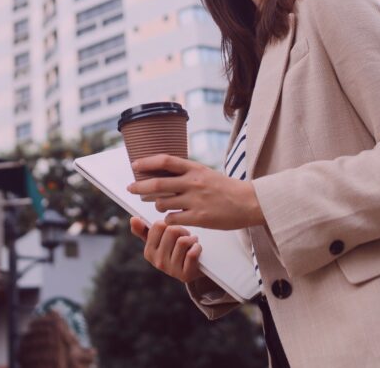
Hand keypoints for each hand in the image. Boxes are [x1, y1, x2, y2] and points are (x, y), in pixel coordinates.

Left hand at [127, 154, 264, 229]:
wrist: (249, 202)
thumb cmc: (226, 188)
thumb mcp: (206, 173)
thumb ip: (187, 173)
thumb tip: (163, 172)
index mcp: (195, 168)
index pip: (165, 161)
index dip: (147, 162)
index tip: (134, 165)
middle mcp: (193, 182)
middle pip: (158, 183)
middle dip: (140, 186)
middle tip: (130, 188)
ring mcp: (196, 200)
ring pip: (163, 203)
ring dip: (156, 204)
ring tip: (158, 204)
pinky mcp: (199, 217)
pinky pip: (173, 219)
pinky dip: (168, 219)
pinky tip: (171, 218)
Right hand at [129, 216, 203, 283]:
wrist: (192, 269)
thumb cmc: (175, 251)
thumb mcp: (159, 241)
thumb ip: (144, 230)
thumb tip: (133, 219)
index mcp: (149, 252)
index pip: (159, 225)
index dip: (170, 224)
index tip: (173, 230)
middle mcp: (158, 262)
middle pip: (172, 231)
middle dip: (182, 230)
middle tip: (185, 236)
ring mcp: (171, 270)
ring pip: (183, 241)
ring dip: (191, 239)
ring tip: (191, 243)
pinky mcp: (185, 275)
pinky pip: (192, 253)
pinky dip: (197, 248)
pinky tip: (196, 250)